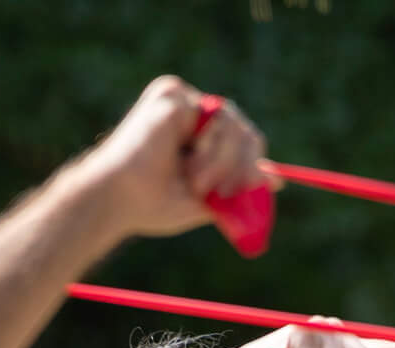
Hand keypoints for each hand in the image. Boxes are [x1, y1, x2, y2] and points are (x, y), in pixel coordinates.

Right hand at [85, 76, 269, 240]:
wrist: (118, 201)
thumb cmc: (150, 205)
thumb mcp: (205, 200)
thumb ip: (238, 187)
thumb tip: (276, 180)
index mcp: (195, 134)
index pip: (242, 138)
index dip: (254, 163)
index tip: (262, 187)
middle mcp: (189, 112)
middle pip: (245, 129)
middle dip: (243, 167)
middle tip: (225, 194)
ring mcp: (180, 100)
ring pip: (234, 123)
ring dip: (223, 164)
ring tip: (195, 183)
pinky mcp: (172, 95)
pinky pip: (215, 119)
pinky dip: (211, 151)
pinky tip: (187, 166)